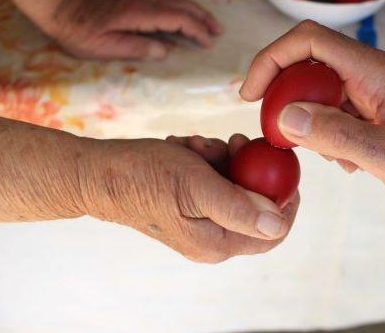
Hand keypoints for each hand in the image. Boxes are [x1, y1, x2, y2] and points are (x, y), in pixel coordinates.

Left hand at [47, 0, 221, 60]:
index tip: (208, 44)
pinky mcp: (138, 0)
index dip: (196, 31)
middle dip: (202, 17)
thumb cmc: (84, 34)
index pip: (177, 19)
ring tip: (208, 22)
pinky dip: (183, 6)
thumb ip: (138, 48)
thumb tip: (166, 51)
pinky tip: (185, 13)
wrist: (65, 12)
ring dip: (195, 9)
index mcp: (141, 14)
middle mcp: (145, 2)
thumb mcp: (107, 47)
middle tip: (218, 31)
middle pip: (182, 5)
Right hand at [77, 134, 298, 262]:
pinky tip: (186, 148)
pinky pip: (213, 175)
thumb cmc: (142, 178)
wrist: (98, 173)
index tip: (284, 165)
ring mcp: (201, 217)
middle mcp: (212, 235)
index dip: (286, 199)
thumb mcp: (195, 187)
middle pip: (254, 200)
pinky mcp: (190, 200)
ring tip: (196, 146)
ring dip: (221, 156)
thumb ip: (238, 208)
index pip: (272, 232)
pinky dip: (205, 157)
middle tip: (232, 143)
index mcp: (217, 242)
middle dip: (246, 166)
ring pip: (234, 181)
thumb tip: (277, 224)